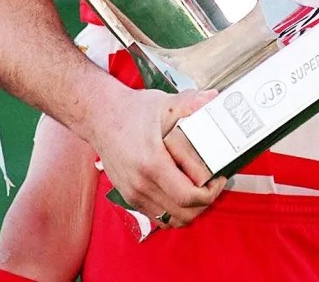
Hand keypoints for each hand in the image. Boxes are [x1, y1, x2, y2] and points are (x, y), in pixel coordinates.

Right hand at [88, 78, 225, 228]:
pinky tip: (181, 190)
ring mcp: (134, 193)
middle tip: (212, 184)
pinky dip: (173, 210)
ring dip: (190, 209)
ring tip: (199, 188)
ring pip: (171, 219)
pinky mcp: (130, 196)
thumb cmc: (131, 111)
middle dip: (204, 202)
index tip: (218, 177)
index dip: (210, 191)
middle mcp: (141, 184)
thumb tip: (213, 98)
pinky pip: (157, 216)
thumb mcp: (164, 103)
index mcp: (152, 164)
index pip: (188, 196)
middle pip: (183, 214)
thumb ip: (191, 102)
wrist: (100, 116)